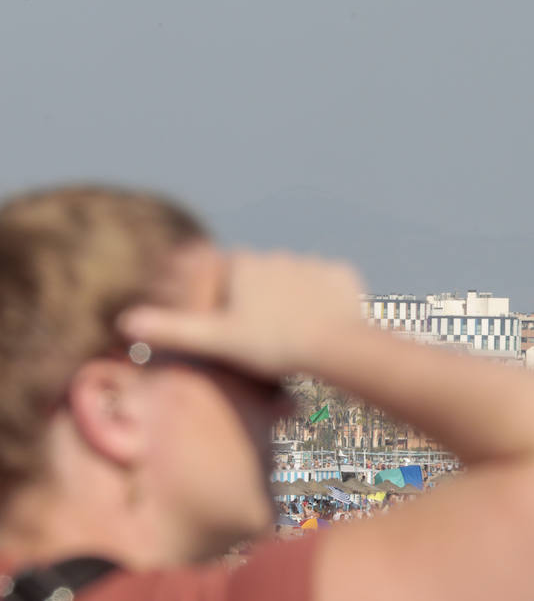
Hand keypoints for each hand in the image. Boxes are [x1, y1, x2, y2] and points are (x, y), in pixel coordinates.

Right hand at [118, 250, 364, 380]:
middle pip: (262, 282)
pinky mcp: (342, 274)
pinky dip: (326, 304)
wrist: (337, 346)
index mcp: (244, 263)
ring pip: (296, 284)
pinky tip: (325, 325)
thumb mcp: (217, 340)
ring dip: (294, 302)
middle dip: (261, 304)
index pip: (227, 281)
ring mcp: (312, 262)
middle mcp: (277, 254)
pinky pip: (329, 288)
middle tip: (269, 338)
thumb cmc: (273, 345)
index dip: (228, 308)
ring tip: (296, 335)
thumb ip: (173, 329)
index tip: (240, 333)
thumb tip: (124, 322)